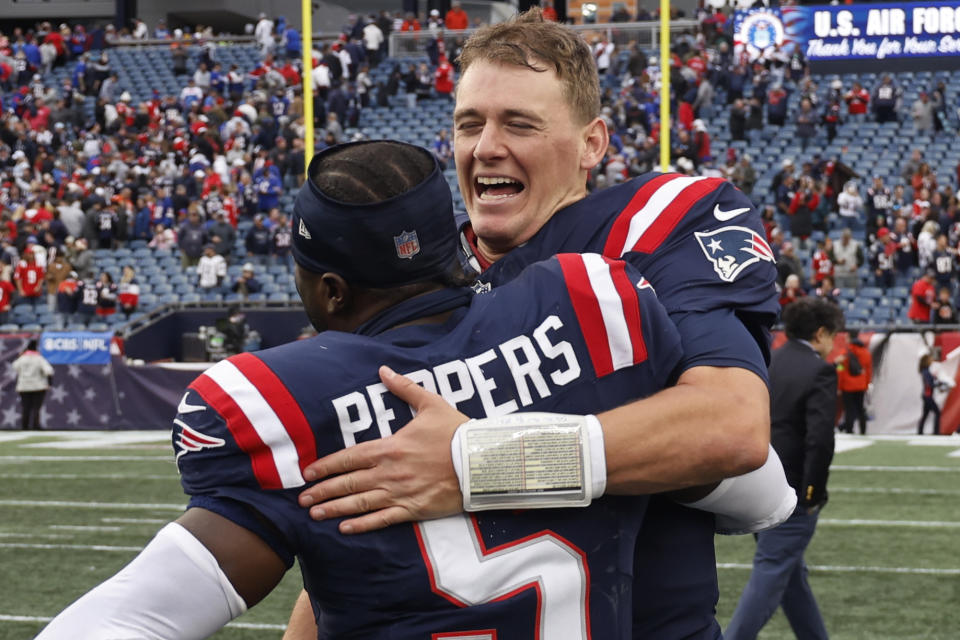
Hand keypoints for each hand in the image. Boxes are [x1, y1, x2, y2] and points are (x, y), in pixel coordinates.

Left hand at [298, 366, 466, 533]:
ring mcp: (401, 493)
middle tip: (301, 499)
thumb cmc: (457, 432)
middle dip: (323, 491)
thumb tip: (384, 370)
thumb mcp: (431, 404)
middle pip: (349, 482)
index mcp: (391, 446)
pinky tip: (345, 528)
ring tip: (314, 514)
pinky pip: (383, 519)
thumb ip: (404, 388)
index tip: (308, 473)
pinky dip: (362, 525)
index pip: (350, 457)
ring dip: (335, 508)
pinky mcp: (414, 509)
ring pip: (361, 503)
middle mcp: (390, 472)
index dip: (327, 466)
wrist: (482, 461)